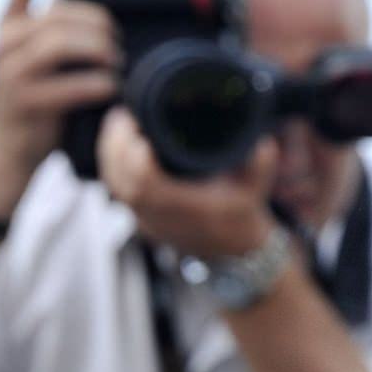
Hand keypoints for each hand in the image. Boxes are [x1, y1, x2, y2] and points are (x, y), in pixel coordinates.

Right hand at [0, 0, 120, 219]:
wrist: (6, 152)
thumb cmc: (38, 104)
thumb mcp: (40, 63)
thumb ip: (59, 37)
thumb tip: (111, 20)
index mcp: (7, 24)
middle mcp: (4, 42)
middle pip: (57, 13)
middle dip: (98, 23)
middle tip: (119, 42)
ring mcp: (11, 71)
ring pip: (60, 42)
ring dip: (99, 50)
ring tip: (118, 63)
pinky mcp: (25, 102)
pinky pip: (71, 84)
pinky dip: (99, 83)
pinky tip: (113, 88)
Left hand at [96, 106, 281, 258]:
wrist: (233, 255)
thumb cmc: (241, 221)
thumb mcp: (256, 191)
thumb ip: (260, 165)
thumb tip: (262, 141)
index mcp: (185, 212)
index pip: (146, 185)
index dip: (136, 156)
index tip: (139, 127)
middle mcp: (160, 219)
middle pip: (121, 182)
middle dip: (115, 145)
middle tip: (123, 116)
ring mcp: (147, 221)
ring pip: (114, 186)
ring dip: (109, 153)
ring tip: (118, 124)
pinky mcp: (140, 217)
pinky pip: (116, 190)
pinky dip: (112, 164)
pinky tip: (117, 143)